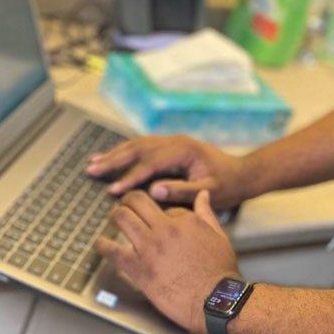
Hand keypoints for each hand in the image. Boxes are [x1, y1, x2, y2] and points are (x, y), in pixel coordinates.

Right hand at [86, 134, 248, 208]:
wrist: (242, 174)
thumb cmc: (228, 185)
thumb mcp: (209, 192)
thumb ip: (183, 191)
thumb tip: (155, 190)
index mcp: (185, 150)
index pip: (151, 162)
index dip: (131, 176)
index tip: (113, 190)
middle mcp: (176, 141)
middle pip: (139, 147)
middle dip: (114, 160)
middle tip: (91, 171)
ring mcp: (173, 142)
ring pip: (138, 144)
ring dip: (115, 154)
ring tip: (93, 163)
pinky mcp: (171, 147)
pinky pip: (143, 147)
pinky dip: (125, 152)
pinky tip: (111, 158)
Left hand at [96, 190, 238, 333]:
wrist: (214, 299)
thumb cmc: (219, 271)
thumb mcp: (218, 235)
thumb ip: (206, 213)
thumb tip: (202, 195)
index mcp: (185, 220)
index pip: (164, 206)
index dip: (159, 213)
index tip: (157, 219)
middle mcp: (165, 229)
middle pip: (137, 202)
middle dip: (129, 201)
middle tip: (126, 206)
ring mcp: (150, 248)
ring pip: (122, 218)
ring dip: (115, 215)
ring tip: (114, 218)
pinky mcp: (139, 269)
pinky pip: (113, 251)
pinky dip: (103, 245)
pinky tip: (100, 243)